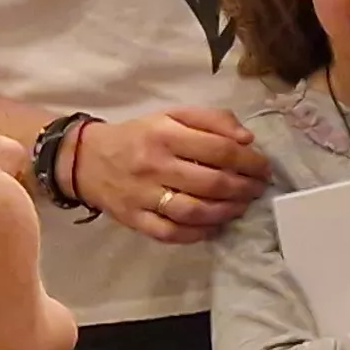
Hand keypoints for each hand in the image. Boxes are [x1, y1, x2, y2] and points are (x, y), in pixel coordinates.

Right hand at [70, 107, 269, 243]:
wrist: (85, 159)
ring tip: (242, 207)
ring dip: (227, 212)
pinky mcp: (134, 219)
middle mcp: (154, 165)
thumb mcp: (172, 116)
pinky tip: (215, 226)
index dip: (250, 161)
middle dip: (244, 188)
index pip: (219, 150)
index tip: (264, 167)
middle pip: (211, 183)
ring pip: (194, 211)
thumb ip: (212, 120)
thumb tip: (247, 139)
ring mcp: (142, 196)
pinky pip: (171, 233)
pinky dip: (198, 233)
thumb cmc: (139, 137)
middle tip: (258, 189)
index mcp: (165, 134)